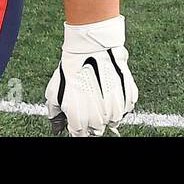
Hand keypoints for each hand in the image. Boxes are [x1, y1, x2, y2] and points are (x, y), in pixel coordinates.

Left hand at [45, 15, 136, 135]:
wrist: (90, 48)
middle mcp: (99, 119)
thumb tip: (55, 123)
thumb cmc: (71, 68)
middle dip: (93, 120)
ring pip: (114, 120)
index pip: (80, 135)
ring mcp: (116, 109)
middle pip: (97, 129)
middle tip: (89, 103)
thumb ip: (55, 111)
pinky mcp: (129, 97)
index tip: (78, 118)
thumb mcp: (55, 90)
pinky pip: (126, 107)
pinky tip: (110, 88)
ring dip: (107, 111)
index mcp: (80, 121)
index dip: (78, 127)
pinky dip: (120, 101)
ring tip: (99, 94)